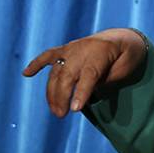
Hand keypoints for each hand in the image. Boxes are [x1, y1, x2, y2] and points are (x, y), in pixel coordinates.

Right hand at [23, 28, 147, 117]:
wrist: (123, 37)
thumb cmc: (127, 57)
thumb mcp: (124, 69)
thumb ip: (104, 80)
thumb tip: (84, 93)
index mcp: (101, 52)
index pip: (89, 75)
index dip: (81, 93)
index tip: (75, 109)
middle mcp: (83, 49)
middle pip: (68, 75)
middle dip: (62, 96)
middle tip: (61, 115)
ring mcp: (72, 48)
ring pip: (57, 71)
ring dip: (52, 92)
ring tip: (55, 110)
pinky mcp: (65, 49)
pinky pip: (48, 56)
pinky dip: (37, 64)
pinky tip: (26, 74)